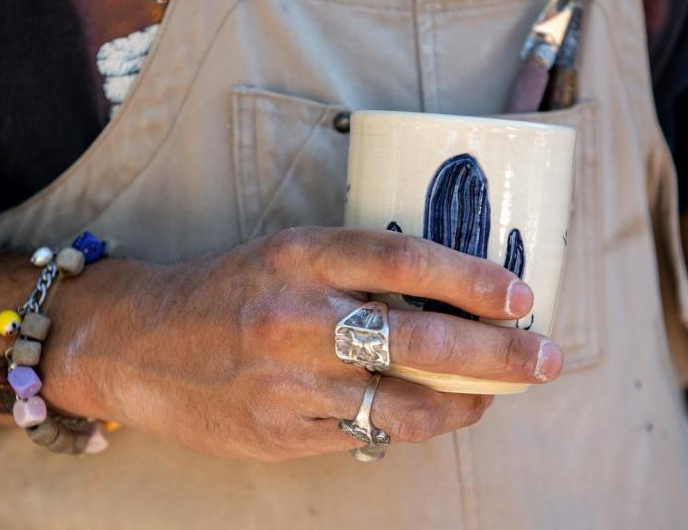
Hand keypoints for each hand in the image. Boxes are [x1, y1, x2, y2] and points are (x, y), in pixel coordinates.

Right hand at [44, 227, 563, 461]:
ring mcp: (288, 382)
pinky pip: (367, 434)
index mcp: (300, 255)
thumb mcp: (288, 253)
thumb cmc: (229, 290)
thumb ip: (359, 270)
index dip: (472, 278)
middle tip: (547, 357)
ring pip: (403, 402)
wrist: (140, 345)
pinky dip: (413, 424)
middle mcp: (296, 316)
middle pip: (417, 339)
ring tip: (499, 393)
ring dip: (467, 401)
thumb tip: (450, 296)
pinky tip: (438, 413)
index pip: (403, 260)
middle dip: (497, 353)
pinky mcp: (281, 434)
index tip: (521, 294)